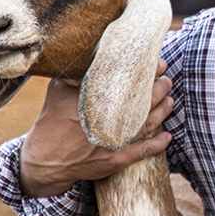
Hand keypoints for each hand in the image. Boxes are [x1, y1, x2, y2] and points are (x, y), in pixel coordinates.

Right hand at [19, 60, 174, 196]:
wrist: (44, 160)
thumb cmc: (50, 122)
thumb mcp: (58, 92)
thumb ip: (75, 75)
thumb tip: (89, 55)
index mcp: (95, 100)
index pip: (129, 82)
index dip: (148, 72)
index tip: (158, 64)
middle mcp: (109, 119)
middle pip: (144, 101)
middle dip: (159, 88)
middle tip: (167, 80)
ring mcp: (115, 140)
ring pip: (148, 123)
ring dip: (163, 111)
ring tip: (170, 100)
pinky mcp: (117, 159)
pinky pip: (144, 150)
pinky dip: (158, 143)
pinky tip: (168, 136)